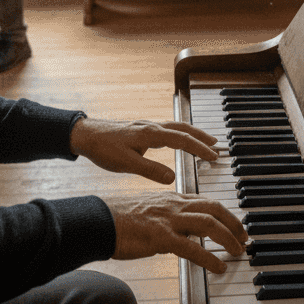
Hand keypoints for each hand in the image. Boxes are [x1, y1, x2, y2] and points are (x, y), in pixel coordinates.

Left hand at [70, 117, 219, 185]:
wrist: (85, 134)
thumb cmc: (103, 148)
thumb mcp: (125, 164)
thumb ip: (150, 170)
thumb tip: (172, 177)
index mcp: (150, 134)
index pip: (182, 139)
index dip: (199, 148)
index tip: (214, 156)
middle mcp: (152, 126)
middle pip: (184, 128)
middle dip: (202, 137)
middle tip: (218, 147)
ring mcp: (147, 126)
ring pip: (177, 126)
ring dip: (193, 133)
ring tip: (206, 142)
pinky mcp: (142, 129)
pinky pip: (168, 129)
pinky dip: (181, 133)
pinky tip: (180, 140)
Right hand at [103, 191, 246, 273]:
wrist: (99, 221)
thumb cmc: (118, 218)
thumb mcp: (147, 210)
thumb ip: (165, 215)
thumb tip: (177, 228)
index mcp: (170, 199)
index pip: (205, 201)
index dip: (224, 212)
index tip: (234, 224)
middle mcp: (173, 206)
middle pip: (214, 208)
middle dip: (233, 223)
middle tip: (243, 237)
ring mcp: (168, 221)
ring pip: (208, 224)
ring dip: (228, 238)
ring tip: (237, 251)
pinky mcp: (160, 238)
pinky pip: (191, 248)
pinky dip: (209, 258)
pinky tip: (218, 267)